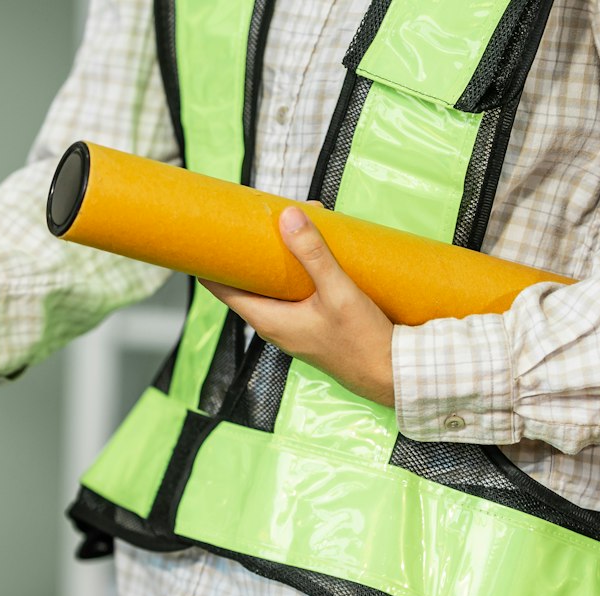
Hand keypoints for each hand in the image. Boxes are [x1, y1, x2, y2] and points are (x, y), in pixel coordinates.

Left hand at [203, 207, 395, 406]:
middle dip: (252, 250)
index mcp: (268, 320)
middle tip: (258, 218)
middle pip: (247, 282)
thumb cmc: (362, 341)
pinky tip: (314, 253)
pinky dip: (295, 271)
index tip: (210, 235)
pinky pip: (291, 293)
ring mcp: (290, 327)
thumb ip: (313, 254)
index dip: (212, 261)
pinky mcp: (308, 325)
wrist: (389, 375)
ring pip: (271, 287)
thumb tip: (288, 216)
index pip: (221, 288)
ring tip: (291, 226)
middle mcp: (273, 325)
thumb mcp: (338, 292)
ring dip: (278, 258)